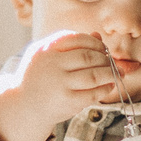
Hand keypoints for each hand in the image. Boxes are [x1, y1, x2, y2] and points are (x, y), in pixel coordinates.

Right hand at [0, 31, 120, 140]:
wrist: (23, 105)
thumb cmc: (40, 77)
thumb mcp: (48, 56)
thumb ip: (71, 45)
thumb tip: (98, 35)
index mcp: (46, 49)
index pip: (77, 38)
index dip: (94, 42)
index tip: (102, 48)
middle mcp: (52, 64)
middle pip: (88, 56)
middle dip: (105, 59)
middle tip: (113, 62)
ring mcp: (59, 83)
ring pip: (93, 75)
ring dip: (110, 73)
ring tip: (117, 74)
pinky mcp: (67, 101)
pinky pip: (92, 93)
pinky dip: (105, 89)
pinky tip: (109, 86)